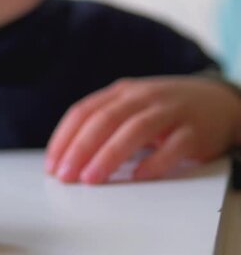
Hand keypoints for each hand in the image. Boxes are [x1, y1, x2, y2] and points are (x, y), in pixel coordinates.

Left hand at [45, 76, 240, 183]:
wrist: (218, 102)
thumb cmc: (163, 111)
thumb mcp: (129, 108)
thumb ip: (101, 124)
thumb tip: (66, 158)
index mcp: (120, 93)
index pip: (83, 112)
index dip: (64, 139)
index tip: (52, 165)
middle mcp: (142, 97)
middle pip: (104, 120)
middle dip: (80, 149)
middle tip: (66, 176)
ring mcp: (170, 111)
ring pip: (134, 130)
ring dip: (109, 155)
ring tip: (91, 179)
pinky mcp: (195, 130)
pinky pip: (173, 146)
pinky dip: (154, 162)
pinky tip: (138, 177)